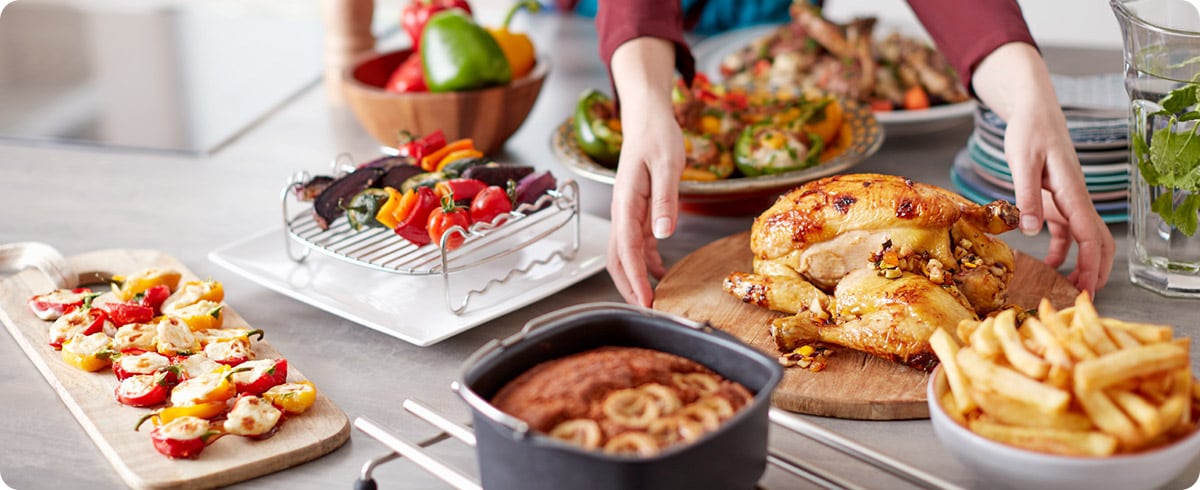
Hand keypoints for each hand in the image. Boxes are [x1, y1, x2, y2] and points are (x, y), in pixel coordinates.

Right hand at [606, 38, 681, 305]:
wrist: (647, 115)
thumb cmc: (658, 135)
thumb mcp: (668, 164)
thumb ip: (666, 200)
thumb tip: (663, 234)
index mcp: (627, 201)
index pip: (627, 249)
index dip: (635, 279)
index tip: (646, 302)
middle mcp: (623, 210)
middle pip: (617, 258)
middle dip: (629, 287)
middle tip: (647, 311)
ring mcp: (629, 211)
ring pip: (625, 253)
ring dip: (636, 277)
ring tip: (654, 299)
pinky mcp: (638, 208)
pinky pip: (637, 241)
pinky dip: (646, 260)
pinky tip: (660, 270)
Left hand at [973, 43, 1114, 294]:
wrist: (1033, 111)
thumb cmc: (1029, 131)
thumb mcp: (1023, 161)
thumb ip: (1027, 195)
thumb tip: (1032, 230)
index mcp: (1072, 191)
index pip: (1090, 234)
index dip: (1091, 264)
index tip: (1086, 289)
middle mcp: (1075, 199)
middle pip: (1098, 241)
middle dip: (1095, 271)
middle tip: (1083, 299)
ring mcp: (1068, 201)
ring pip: (1084, 239)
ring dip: (1080, 264)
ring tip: (1068, 290)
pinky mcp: (1056, 200)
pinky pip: (1065, 231)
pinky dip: (1060, 250)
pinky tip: (1047, 265)